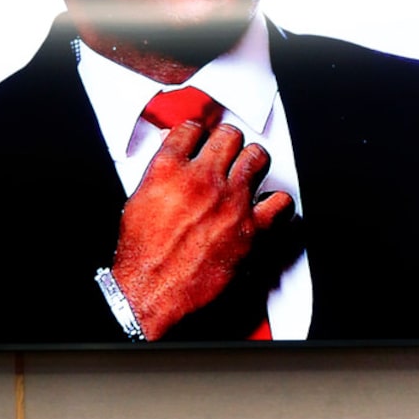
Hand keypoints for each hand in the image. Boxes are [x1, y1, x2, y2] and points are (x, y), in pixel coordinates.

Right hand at [111, 119, 293, 340]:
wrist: (152, 290)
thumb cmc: (142, 256)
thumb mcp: (138, 203)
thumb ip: (159, 178)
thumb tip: (172, 167)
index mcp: (169, 169)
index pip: (192, 129)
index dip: (199, 133)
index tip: (202, 138)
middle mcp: (203, 179)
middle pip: (229, 136)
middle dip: (228, 142)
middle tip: (228, 152)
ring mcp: (230, 201)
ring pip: (257, 157)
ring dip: (253, 162)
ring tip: (249, 171)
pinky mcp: (251, 228)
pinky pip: (280, 200)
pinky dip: (277, 202)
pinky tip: (268, 205)